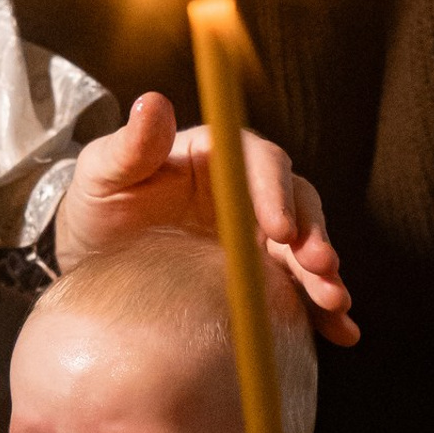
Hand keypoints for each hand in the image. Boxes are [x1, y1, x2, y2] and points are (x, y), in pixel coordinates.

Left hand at [56, 93, 358, 344]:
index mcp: (218, 156)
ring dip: (323, 274)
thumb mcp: (101, 173)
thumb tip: (151, 102)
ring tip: (334, 303)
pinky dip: (321, 310)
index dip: (274, 192)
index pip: (259, 162)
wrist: (93, 266)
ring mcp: (258, 237)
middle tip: (319, 269)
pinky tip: (340, 330)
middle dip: (312, 236)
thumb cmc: (98, 207)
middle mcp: (248, 193)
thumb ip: (130, 145)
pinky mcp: (261, 277)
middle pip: (296, 204)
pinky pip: (297, 290)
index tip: (276, 228)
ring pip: (304, 247)